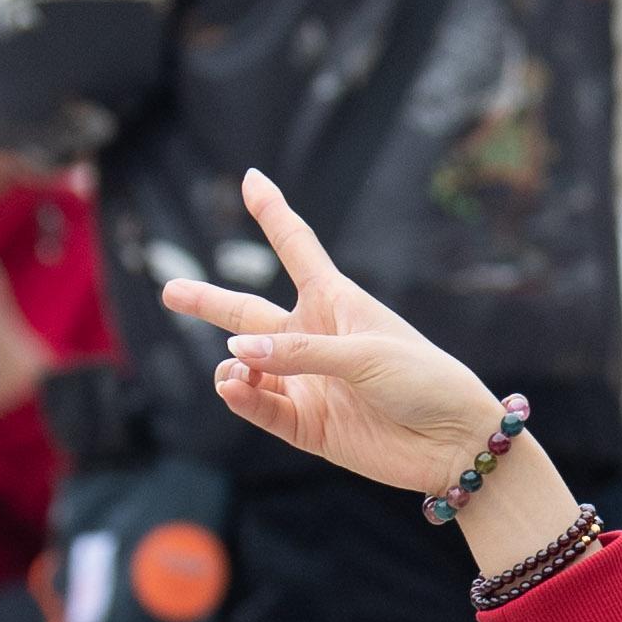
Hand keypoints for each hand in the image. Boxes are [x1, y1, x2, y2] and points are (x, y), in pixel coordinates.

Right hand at [163, 170, 579, 566]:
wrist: (453, 442)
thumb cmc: (424, 380)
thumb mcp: (367, 354)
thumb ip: (301, 352)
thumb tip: (234, 352)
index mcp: (336, 303)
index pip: (295, 248)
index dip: (273, 214)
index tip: (251, 178)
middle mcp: (314, 339)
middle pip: (248, 313)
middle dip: (207, 301)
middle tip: (169, 290)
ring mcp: (307, 383)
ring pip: (246, 366)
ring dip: (233, 365)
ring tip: (234, 371)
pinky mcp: (306, 426)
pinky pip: (260, 407)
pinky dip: (243, 398)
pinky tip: (233, 386)